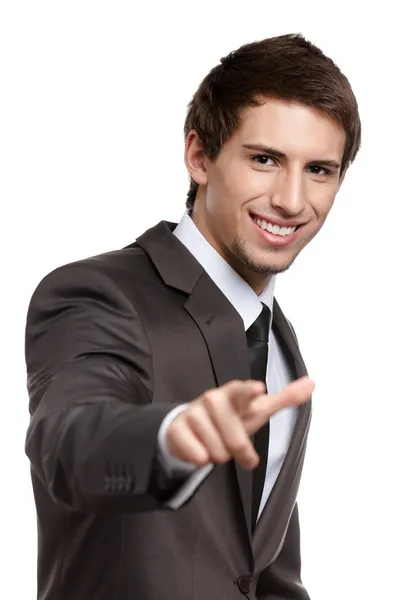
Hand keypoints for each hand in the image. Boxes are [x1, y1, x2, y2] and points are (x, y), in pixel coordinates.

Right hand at [167, 376, 313, 469]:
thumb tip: (312, 382)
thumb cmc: (231, 418)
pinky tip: (198, 448)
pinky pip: (197, 455)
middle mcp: (212, 399)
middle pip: (235, 438)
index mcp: (234, 393)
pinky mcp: (177, 428)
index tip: (258, 390)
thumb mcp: (257, 410)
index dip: (249, 392)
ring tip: (214, 443)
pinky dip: (200, 458)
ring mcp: (193, 412)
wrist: (191, 426)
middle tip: (232, 445)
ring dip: (219, 454)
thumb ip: (284, 398)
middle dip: (238, 450)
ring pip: (217, 451)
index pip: (242, 391)